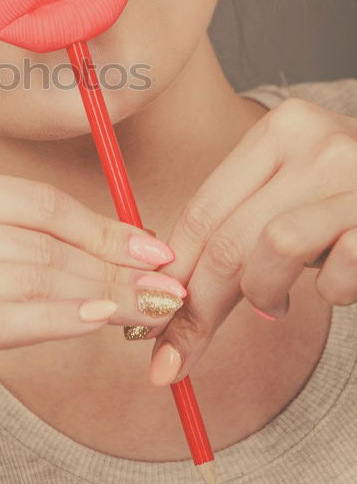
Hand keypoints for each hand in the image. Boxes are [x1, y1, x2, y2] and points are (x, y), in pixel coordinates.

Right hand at [0, 168, 186, 454]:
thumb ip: (17, 240)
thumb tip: (123, 242)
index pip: (30, 201)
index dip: (99, 225)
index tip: (151, 248)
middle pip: (35, 241)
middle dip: (112, 265)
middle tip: (164, 287)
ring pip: (27, 278)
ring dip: (101, 294)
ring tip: (147, 310)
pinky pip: (3, 320)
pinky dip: (60, 318)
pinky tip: (101, 321)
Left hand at [140, 96, 356, 386]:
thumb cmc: (352, 202)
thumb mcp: (293, 193)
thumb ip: (237, 226)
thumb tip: (165, 296)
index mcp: (281, 129)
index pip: (203, 209)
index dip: (171, 274)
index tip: (148, 324)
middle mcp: (319, 141)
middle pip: (227, 238)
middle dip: (196, 307)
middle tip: (178, 353)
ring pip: (273, 250)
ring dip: (263, 294)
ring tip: (275, 303)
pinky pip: (338, 275)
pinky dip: (331, 294)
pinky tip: (338, 284)